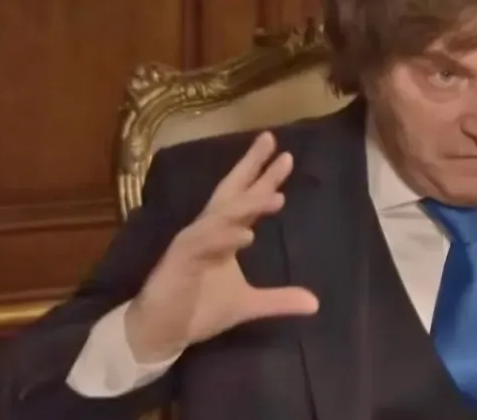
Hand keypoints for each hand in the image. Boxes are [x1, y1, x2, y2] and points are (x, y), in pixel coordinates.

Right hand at [125, 132, 318, 361]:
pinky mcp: (177, 263)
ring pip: (220, 217)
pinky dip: (223, 237)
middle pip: (232, 193)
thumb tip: (315, 303)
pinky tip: (246, 234)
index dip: (265, 178)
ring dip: (245, 205)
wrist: (161, 333)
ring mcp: (192, 245)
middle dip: (251, 167)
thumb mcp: (248, 304)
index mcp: (223, 236)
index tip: (286, 155)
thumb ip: (279, 300)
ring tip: (274, 195)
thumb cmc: (200, 309)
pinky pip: (201, 245)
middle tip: (271, 142)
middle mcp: (208, 232)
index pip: (246, 200)